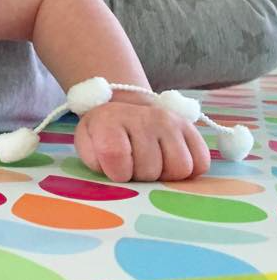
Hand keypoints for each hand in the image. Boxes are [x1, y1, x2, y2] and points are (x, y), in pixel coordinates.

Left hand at [73, 100, 210, 182]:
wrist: (122, 111)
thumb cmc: (102, 136)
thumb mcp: (87, 146)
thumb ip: (96, 162)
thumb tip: (120, 176)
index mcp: (109, 120)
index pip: (116, 154)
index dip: (117, 172)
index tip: (115, 169)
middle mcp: (143, 117)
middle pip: (151, 168)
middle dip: (141, 176)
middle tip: (133, 165)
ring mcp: (169, 121)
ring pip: (180, 168)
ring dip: (166, 175)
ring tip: (152, 164)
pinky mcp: (190, 128)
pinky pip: (201, 163)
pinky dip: (188, 170)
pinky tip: (169, 161)